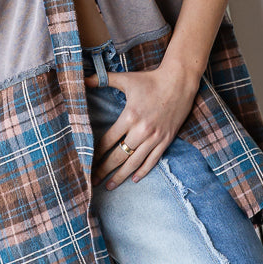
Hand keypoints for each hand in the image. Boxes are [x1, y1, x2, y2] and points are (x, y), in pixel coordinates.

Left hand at [85, 63, 199, 189]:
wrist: (179, 81)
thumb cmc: (150, 79)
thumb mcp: (126, 78)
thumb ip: (103, 80)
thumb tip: (83, 80)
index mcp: (130, 116)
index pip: (109, 140)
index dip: (97, 152)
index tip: (88, 161)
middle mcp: (142, 130)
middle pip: (119, 155)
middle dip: (105, 169)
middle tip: (93, 180)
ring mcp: (155, 137)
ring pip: (135, 162)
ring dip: (121, 175)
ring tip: (110, 185)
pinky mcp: (166, 140)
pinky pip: (153, 160)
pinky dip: (143, 171)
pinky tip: (134, 179)